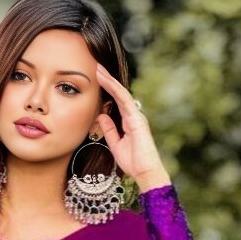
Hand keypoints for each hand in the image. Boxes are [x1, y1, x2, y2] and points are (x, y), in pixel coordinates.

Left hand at [94, 62, 171, 190]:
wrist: (145, 171)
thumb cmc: (133, 161)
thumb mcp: (115, 144)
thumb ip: (109, 130)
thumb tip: (101, 116)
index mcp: (128, 121)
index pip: (116, 101)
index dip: (106, 90)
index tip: (96, 79)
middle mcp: (133, 115)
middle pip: (118, 94)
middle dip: (107, 80)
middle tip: (96, 68)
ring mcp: (136, 115)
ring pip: (121, 94)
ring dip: (110, 81)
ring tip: (99, 70)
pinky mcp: (137, 118)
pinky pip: (125, 100)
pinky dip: (116, 90)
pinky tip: (107, 81)